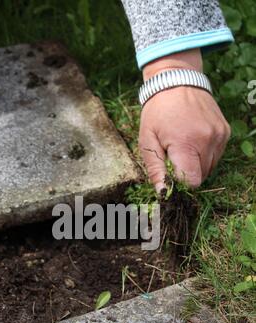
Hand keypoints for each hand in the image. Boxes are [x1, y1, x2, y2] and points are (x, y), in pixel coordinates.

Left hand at [139, 49, 230, 191]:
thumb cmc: (157, 112)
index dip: (180, 184)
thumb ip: (155, 169)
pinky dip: (205, 154)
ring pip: (210, 167)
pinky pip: (216, 155)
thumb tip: (163, 193)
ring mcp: (219, 135)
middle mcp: (207, 140)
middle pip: (201, 176)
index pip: (192, 181)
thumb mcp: (147, 141)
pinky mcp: (225, 131)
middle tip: (174, 157)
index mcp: (186, 143)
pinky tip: (193, 140)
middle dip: (186, 174)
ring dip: (196, 165)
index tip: (171, 175)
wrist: (176, 80)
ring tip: (183, 147)